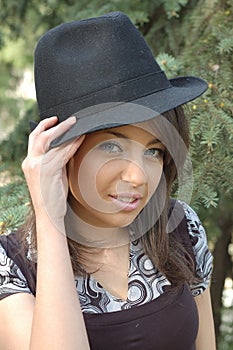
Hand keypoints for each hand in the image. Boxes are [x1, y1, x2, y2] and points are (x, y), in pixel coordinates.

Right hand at [22, 116, 84, 230]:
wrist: (49, 215)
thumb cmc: (52, 197)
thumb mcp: (52, 175)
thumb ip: (56, 161)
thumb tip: (67, 147)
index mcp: (29, 163)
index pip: (35, 139)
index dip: (45, 128)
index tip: (55, 121)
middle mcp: (31, 162)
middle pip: (40, 136)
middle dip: (54, 125)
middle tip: (68, 119)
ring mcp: (38, 166)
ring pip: (51, 141)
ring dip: (66, 131)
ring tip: (76, 124)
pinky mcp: (48, 170)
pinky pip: (62, 152)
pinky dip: (72, 143)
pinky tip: (80, 138)